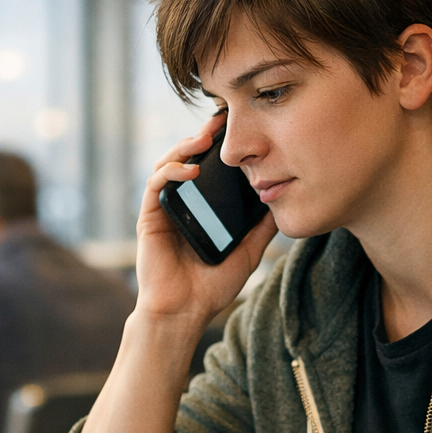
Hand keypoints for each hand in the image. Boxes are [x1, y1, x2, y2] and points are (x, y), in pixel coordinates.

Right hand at [134, 115, 278, 328]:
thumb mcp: (247, 253)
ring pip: (169, 163)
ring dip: (184, 146)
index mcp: (201, 208)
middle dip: (202, 136)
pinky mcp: (149, 216)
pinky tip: (190, 168)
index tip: (238, 128)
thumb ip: (261, 229)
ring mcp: (164, 208)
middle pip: (187, 158)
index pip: (209, 169)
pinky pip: (156, 184)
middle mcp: (182, 203)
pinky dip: (171, 170)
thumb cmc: (211, 286)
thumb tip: (281, 203)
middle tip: (221, 120)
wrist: (184, 312)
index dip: (219, 146)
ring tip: (204, 137)